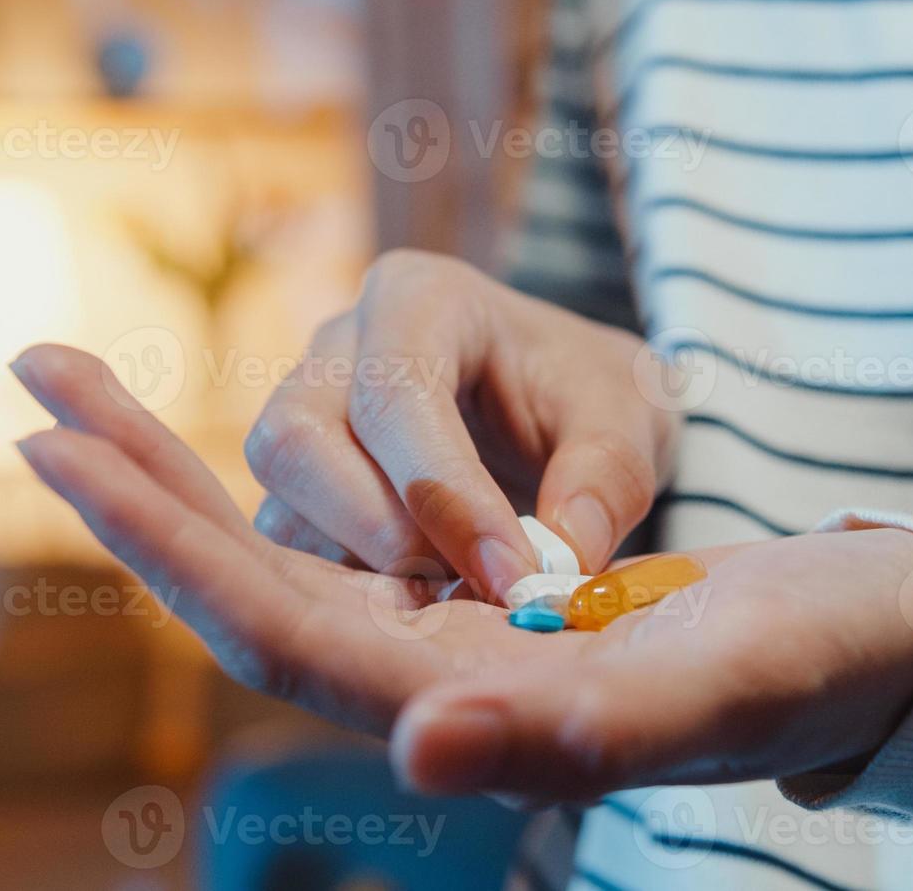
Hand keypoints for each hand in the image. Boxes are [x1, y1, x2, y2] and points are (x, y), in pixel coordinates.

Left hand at [11, 345, 912, 800]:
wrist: (876, 632)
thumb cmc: (820, 659)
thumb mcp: (718, 685)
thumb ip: (567, 735)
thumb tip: (414, 746)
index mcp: (474, 708)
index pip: (284, 632)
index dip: (170, 545)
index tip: (65, 450)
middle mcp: (438, 672)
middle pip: (251, 582)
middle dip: (137, 487)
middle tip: (32, 380)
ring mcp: (453, 626)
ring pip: (285, 546)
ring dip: (180, 466)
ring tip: (74, 378)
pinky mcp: (479, 581)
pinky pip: (349, 521)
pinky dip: (276, 464)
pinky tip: (214, 425)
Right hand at [243, 250, 678, 599]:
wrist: (567, 408)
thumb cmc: (591, 396)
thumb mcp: (632, 418)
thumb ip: (607, 479)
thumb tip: (558, 567)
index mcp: (421, 298)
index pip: (396, 392)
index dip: (444, 492)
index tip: (512, 575)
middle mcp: (339, 347)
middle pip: (296, 440)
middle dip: (379, 534)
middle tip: (471, 595)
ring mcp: (304, 416)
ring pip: (280, 503)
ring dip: (362, 573)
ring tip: (462, 608)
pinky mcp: (298, 489)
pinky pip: (290, 551)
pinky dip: (355, 594)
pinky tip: (431, 614)